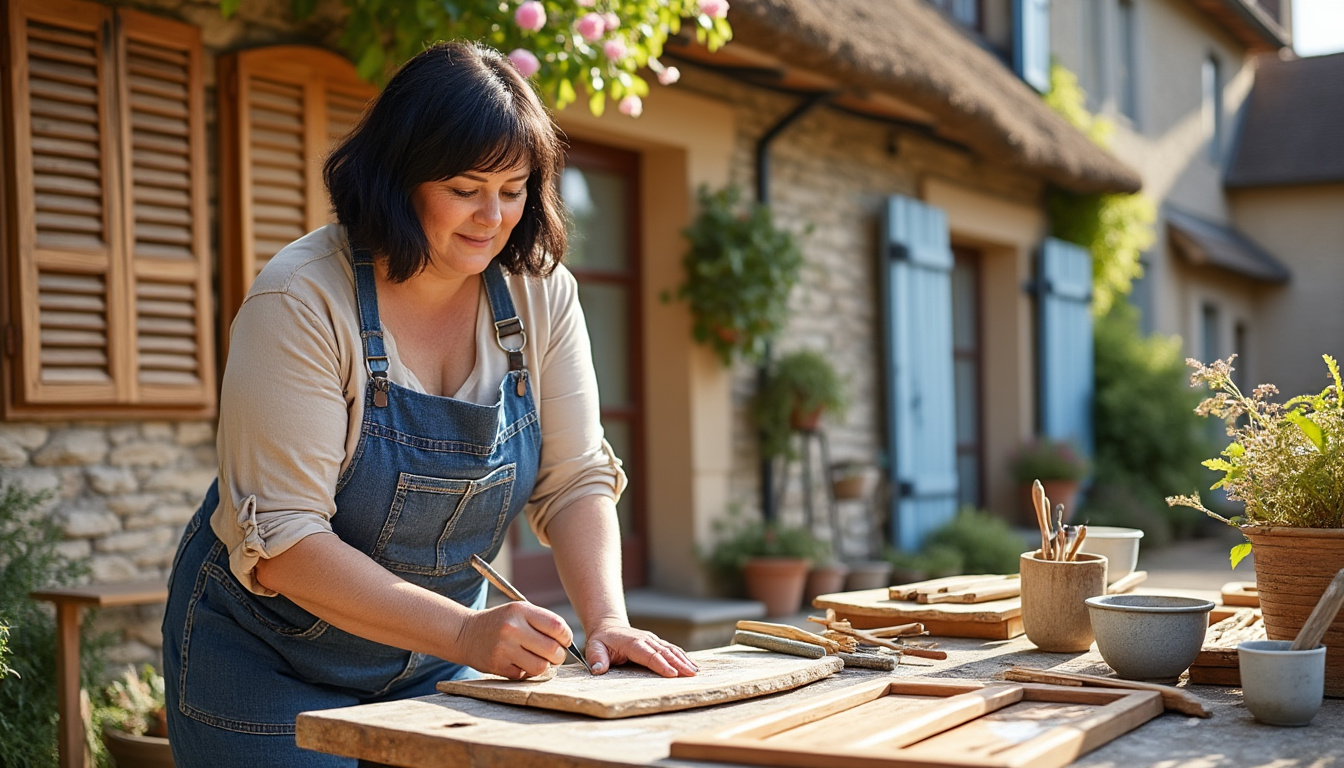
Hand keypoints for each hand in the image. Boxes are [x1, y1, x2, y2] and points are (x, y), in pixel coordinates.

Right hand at [456, 602, 571, 679]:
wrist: (466, 633)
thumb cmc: (501, 623)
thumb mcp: (519, 612)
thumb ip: (543, 623)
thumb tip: (568, 644)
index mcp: (521, 610)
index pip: (558, 626)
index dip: (566, 637)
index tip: (563, 641)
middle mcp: (513, 628)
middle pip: (552, 650)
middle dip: (559, 656)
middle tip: (554, 655)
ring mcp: (504, 648)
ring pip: (541, 666)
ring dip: (544, 666)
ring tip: (538, 660)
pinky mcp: (498, 665)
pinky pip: (525, 675)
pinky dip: (526, 672)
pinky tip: (519, 663)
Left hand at [584, 624, 697, 676]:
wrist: (608, 627)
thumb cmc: (601, 640)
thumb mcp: (594, 647)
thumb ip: (596, 658)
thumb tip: (598, 669)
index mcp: (632, 642)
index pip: (648, 654)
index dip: (661, 664)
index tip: (672, 674)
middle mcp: (645, 639)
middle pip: (664, 652)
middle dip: (678, 663)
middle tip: (691, 674)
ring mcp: (652, 640)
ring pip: (670, 650)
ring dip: (683, 660)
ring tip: (694, 671)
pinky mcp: (656, 643)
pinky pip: (671, 649)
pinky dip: (682, 656)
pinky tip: (691, 665)